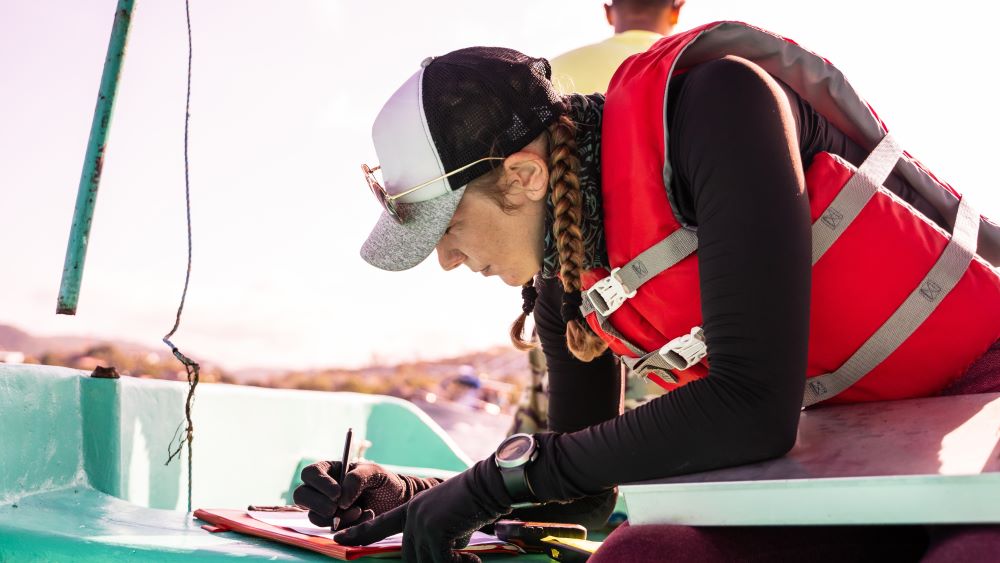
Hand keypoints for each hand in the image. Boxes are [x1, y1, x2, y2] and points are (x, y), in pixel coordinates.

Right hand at [292, 460, 441, 529]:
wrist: (398, 501)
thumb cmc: (385, 481)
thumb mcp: (375, 472)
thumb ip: (357, 478)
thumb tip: (340, 498)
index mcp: (330, 470)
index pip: (310, 473)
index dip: (319, 483)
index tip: (337, 492)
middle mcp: (323, 489)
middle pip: (301, 496)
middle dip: (319, 504)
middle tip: (338, 507)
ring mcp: (327, 508)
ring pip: (315, 516)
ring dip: (336, 517)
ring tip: (360, 510)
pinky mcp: (335, 524)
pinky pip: (331, 529)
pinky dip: (347, 526)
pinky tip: (365, 517)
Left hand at [335, 457, 512, 561]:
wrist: (487, 485)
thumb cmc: (472, 501)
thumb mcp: (447, 518)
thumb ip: (436, 534)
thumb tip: (439, 555)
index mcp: (411, 510)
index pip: (379, 525)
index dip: (359, 533)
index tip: (338, 538)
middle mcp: (412, 516)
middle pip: (410, 556)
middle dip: (433, 562)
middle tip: (460, 561)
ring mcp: (422, 523)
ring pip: (426, 561)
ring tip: (469, 560)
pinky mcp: (435, 531)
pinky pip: (442, 561)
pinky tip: (473, 561)